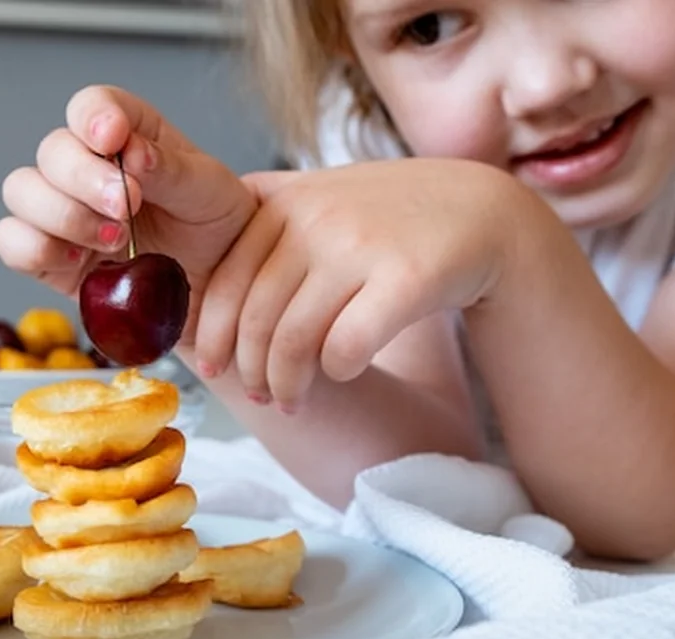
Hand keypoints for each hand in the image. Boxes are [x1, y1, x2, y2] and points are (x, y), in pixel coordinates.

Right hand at [0, 85, 256, 323]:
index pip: (92, 106)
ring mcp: (63, 210)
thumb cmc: (213, 226)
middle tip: (126, 207)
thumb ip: (172, 169)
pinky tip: (79, 260)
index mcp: (128, 134)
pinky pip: (13, 243)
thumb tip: (134, 152)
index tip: (113, 140)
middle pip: (52, 151)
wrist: (217, 284)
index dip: (93, 117)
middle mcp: (86, 166)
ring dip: (63, 215)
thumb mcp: (210, 191)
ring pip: (22, 192)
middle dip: (84, 179)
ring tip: (114, 240)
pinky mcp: (50, 257)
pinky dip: (36, 249)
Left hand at [194, 158, 526, 410]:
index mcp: (281, 200)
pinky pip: (347, 347)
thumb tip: (193, 299)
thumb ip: (260, 231)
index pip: (225, 283)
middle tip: (258, 396)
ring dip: (287, 385)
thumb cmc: (383, 221)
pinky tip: (341, 373)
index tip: (212, 368)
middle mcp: (315, 216)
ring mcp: (360, 244)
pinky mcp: (407, 276)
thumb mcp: (315, 204)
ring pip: (295, 340)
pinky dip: (336, 372)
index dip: (213, 336)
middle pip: (256, 319)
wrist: (481, 210)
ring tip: (291, 402)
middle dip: (248, 371)